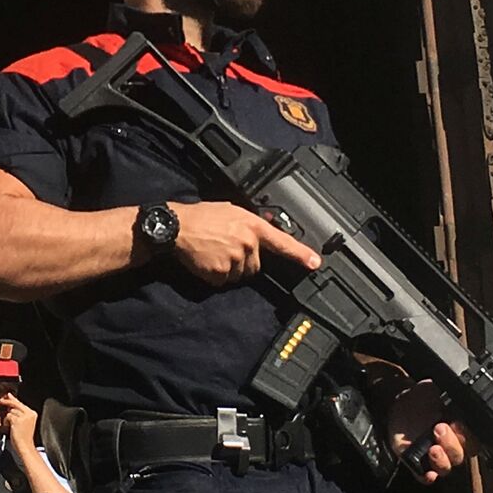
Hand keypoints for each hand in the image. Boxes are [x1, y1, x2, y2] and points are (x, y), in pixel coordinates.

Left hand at [0, 392, 40, 456]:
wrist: (25, 446)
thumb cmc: (23, 436)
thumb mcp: (24, 422)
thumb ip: (19, 412)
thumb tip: (12, 400)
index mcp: (32, 413)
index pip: (21, 403)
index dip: (13, 400)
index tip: (8, 395)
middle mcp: (29, 413)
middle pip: (16, 404)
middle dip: (7, 402)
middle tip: (1, 401)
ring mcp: (24, 416)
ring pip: (11, 411)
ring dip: (8, 417)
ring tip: (11, 426)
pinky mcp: (17, 420)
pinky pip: (8, 416)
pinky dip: (6, 422)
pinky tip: (10, 428)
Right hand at [168, 202, 318, 286]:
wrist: (177, 227)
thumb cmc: (201, 216)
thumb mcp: (231, 210)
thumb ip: (250, 222)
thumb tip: (263, 228)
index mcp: (252, 226)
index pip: (282, 242)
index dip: (300, 254)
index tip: (314, 263)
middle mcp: (247, 243)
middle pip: (255, 266)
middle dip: (243, 261)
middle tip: (224, 248)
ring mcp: (234, 259)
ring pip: (239, 275)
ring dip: (228, 269)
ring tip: (213, 252)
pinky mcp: (220, 273)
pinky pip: (223, 281)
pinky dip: (215, 275)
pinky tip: (206, 261)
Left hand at [386, 379, 474, 485]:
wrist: (400, 401)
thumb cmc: (423, 396)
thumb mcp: (438, 388)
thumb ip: (452, 392)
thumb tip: (461, 390)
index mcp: (461, 429)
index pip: (473, 439)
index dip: (468, 434)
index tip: (457, 423)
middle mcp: (451, 445)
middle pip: (460, 455)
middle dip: (451, 443)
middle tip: (439, 427)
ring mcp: (434, 455)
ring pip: (446, 467)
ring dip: (442, 461)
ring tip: (433, 448)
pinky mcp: (417, 462)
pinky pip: (425, 476)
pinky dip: (427, 477)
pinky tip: (428, 473)